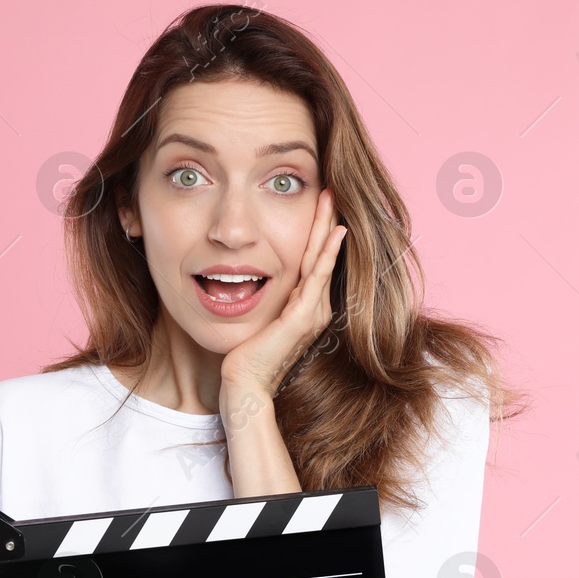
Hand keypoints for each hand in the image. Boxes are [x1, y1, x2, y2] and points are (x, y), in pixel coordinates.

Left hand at [219, 187, 345, 401]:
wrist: (243, 386)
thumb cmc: (245, 358)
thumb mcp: (258, 321)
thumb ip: (265, 303)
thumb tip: (254, 282)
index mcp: (305, 308)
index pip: (314, 261)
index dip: (318, 232)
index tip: (319, 205)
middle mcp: (315, 309)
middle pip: (322, 255)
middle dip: (327, 221)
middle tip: (332, 191)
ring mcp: (312, 313)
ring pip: (322, 260)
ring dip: (328, 228)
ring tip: (333, 200)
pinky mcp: (302, 318)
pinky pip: (317, 278)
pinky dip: (327, 254)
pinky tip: (335, 233)